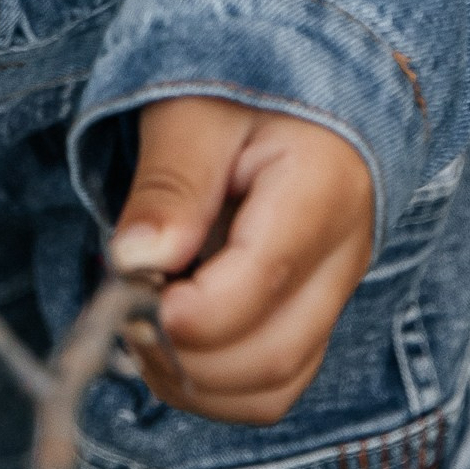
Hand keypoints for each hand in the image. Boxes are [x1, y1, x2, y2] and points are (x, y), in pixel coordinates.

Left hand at [110, 96, 375, 423]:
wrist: (299, 79)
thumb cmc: (241, 84)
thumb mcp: (194, 112)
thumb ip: (169, 185)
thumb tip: (133, 263)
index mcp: (321, 188)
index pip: (261, 282)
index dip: (188, 311)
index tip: (129, 292)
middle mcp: (343, 256)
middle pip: (272, 357)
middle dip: (184, 357)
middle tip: (127, 311)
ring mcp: (333, 295)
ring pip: (274, 389)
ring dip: (195, 382)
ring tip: (144, 326)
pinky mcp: (312, 317)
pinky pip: (272, 385)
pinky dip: (215, 386)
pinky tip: (172, 340)